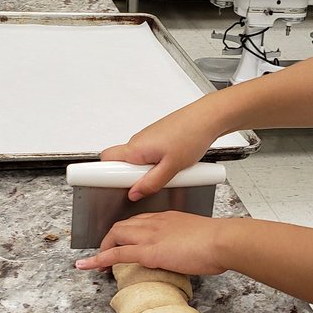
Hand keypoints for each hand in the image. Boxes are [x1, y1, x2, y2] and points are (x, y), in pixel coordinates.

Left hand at [75, 211, 226, 275]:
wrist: (222, 241)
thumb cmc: (219, 242)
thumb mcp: (200, 238)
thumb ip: (188, 244)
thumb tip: (186, 256)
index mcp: (167, 218)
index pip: (139, 221)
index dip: (127, 233)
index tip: (124, 242)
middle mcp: (155, 223)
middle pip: (122, 225)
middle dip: (110, 239)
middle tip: (106, 254)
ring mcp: (150, 236)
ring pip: (116, 235)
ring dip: (103, 249)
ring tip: (95, 264)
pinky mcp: (149, 252)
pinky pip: (117, 254)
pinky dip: (99, 260)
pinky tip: (88, 266)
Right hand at [101, 96, 221, 200]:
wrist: (208, 118)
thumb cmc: (192, 135)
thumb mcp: (172, 168)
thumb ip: (151, 183)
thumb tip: (134, 194)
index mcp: (135, 148)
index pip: (105, 160)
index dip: (104, 174)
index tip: (107, 186)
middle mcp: (138, 141)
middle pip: (122, 164)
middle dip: (133, 177)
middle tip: (150, 182)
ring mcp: (148, 139)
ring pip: (138, 161)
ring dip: (148, 171)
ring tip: (168, 173)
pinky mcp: (158, 139)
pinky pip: (150, 156)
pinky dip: (158, 164)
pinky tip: (173, 165)